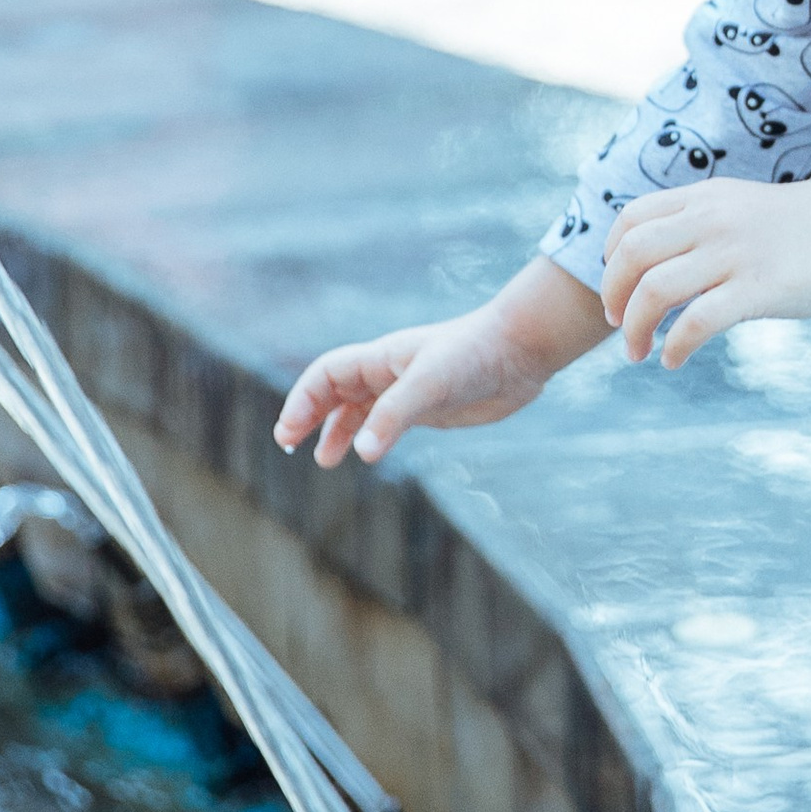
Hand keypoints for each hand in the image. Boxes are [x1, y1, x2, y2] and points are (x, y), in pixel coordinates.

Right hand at [274, 256, 604, 466]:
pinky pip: (390, 421)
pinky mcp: (432, 406)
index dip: (303, 401)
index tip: (288, 434)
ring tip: (324, 460)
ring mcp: (410, 389)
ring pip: (361, 409)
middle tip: (289, 445)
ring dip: (338, 430)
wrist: (522, 351)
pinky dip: (373, 437)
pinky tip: (370, 455)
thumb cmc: (475, 355)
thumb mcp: (430, 385)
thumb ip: (394, 417)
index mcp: (381, 358)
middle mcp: (390, 371)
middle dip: (310, 415)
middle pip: (336, 391)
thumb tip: (363, 454)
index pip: (326, 375)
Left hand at [603, 131, 810, 367]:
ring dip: (635, 329)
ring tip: (639, 352)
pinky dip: (675, 347)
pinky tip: (674, 360)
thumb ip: (697, 224)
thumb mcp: (736, 207)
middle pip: (631, 255)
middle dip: (613, 297)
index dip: (610, 258)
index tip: (618, 289)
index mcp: (702, 199)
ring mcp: (734, 253)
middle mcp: (710, 220)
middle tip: (618, 325)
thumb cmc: (796, 224)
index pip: (630, 220)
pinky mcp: (759, 287)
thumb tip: (655, 266)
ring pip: (656, 290)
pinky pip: (698, 322)